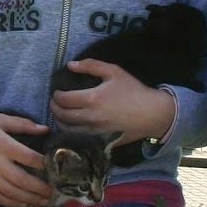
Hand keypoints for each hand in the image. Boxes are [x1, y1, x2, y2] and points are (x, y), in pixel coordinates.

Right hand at [0, 111, 50, 206]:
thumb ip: (22, 124)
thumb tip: (44, 129)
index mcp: (0, 143)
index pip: (27, 157)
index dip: (43, 164)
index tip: (54, 167)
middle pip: (21, 180)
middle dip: (39, 188)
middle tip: (53, 192)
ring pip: (10, 193)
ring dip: (29, 199)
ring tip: (43, 201)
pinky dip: (12, 203)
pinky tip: (23, 204)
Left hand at [50, 59, 173, 144]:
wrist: (152, 114)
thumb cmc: (133, 90)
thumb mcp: (114, 71)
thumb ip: (91, 65)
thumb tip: (70, 65)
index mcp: (92, 98)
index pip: (63, 99)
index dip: (56, 95)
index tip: (57, 92)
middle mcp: (90, 117)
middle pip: (62, 115)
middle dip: (54, 108)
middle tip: (55, 103)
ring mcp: (94, 132)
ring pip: (67, 129)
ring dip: (59, 121)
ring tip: (60, 114)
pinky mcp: (100, 140)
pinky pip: (78, 138)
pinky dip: (70, 132)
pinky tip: (71, 126)